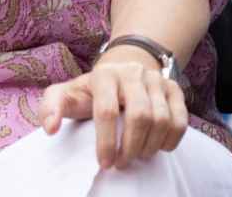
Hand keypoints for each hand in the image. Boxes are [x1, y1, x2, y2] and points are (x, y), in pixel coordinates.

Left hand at [38, 48, 187, 169]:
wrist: (124, 67)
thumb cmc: (92, 90)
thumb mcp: (67, 93)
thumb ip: (51, 106)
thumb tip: (51, 128)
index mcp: (104, 75)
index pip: (106, 111)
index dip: (106, 142)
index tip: (105, 163)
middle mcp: (133, 73)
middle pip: (139, 116)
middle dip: (131, 147)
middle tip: (121, 163)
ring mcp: (156, 79)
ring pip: (161, 119)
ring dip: (150, 146)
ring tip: (137, 156)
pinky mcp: (174, 88)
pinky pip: (180, 118)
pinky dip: (171, 139)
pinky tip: (158, 148)